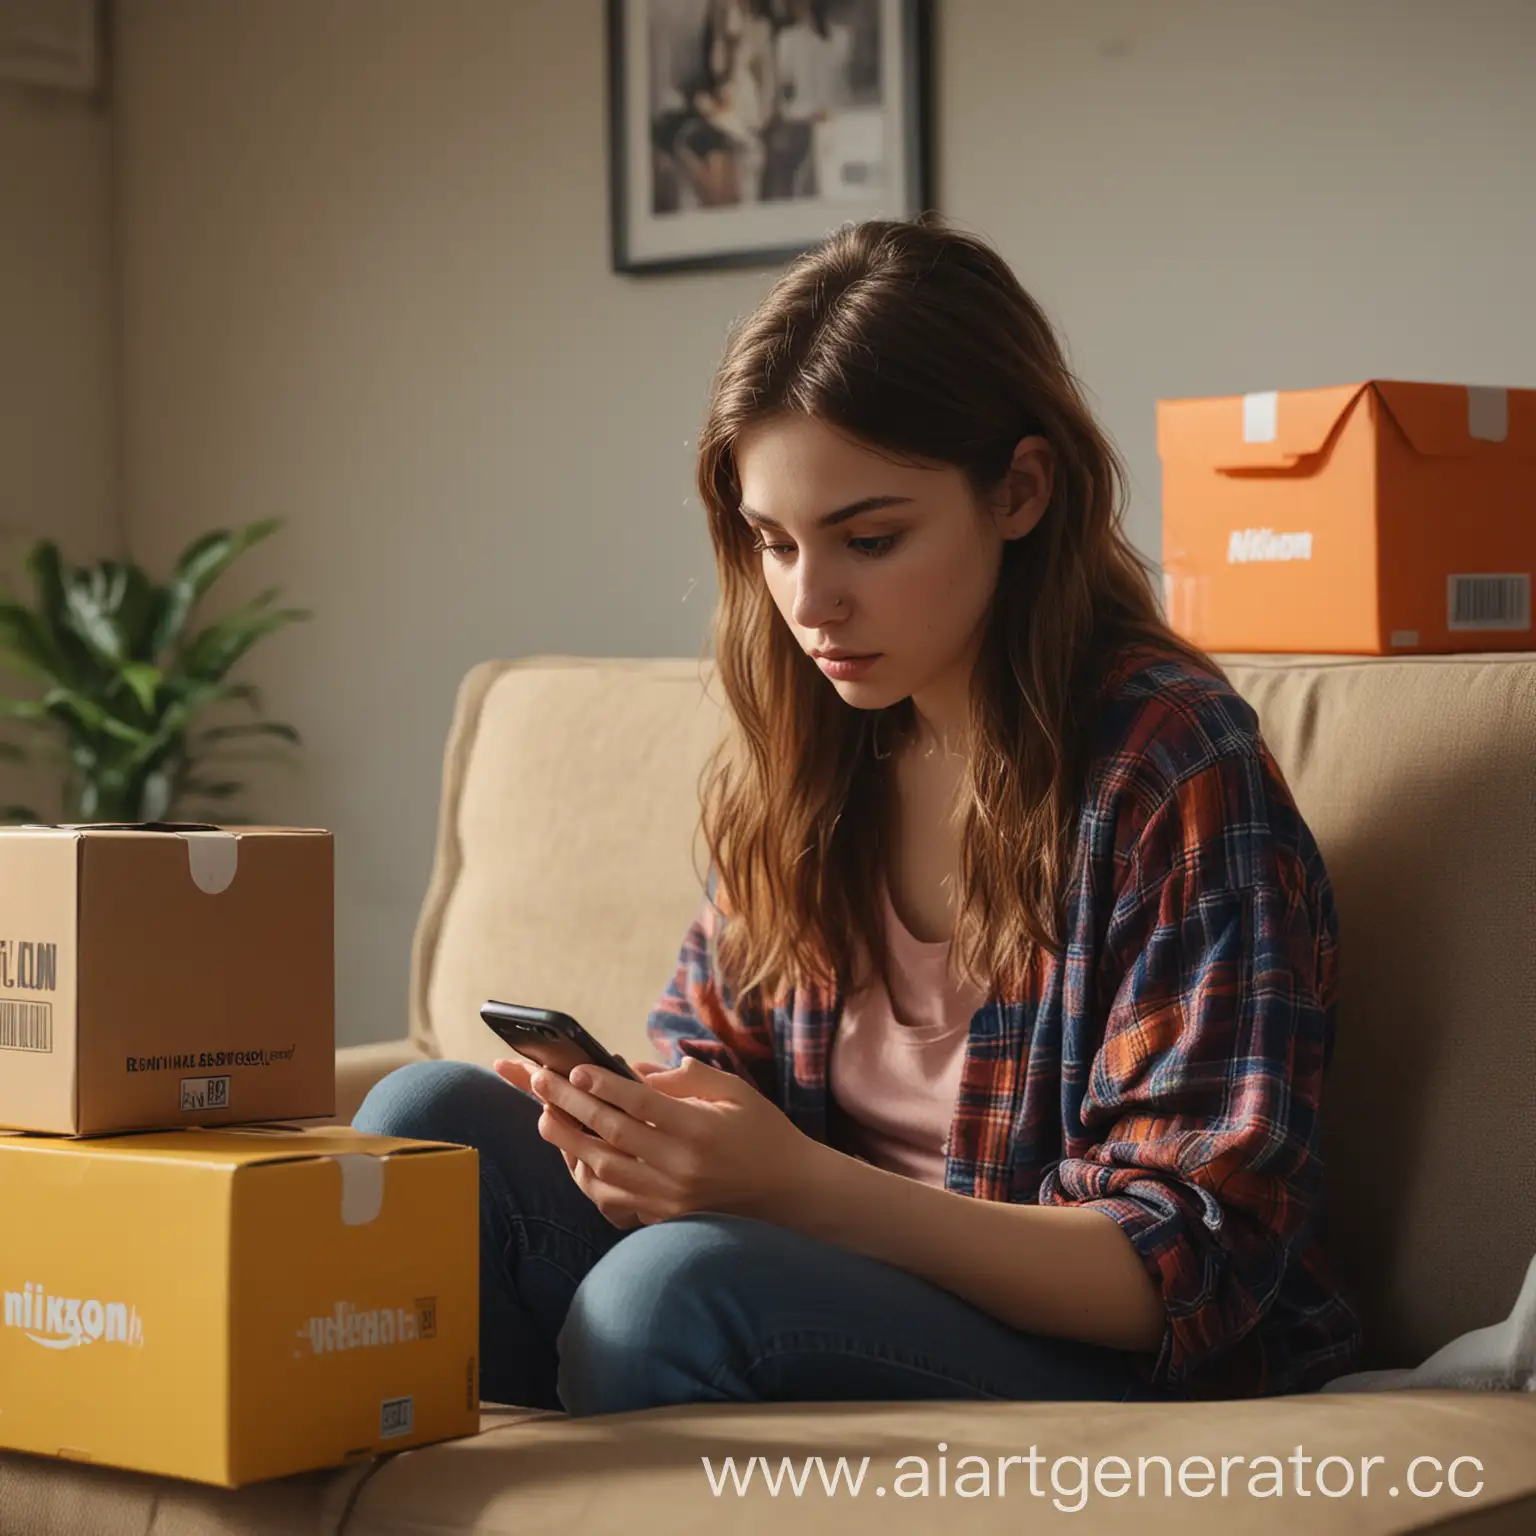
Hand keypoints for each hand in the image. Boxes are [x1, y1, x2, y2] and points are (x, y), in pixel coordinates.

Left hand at [491, 1054, 813, 1229]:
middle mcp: (681, 1166)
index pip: (640, 1103)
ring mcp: (670, 1197)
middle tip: (541, 1080)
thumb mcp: (737, 1093)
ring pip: (603, 1170)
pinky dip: (588, 1178)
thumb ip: (689, 1078)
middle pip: (612, 1132)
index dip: (604, 1084)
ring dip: (568, 1142)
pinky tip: (574, 1157)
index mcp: (700, 1130)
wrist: (792, 1195)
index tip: (575, 1068)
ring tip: (544, 1116)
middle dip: (571, 1103)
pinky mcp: (665, 1218)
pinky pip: (614, 1199)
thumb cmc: (765, 1135)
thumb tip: (640, 1070)